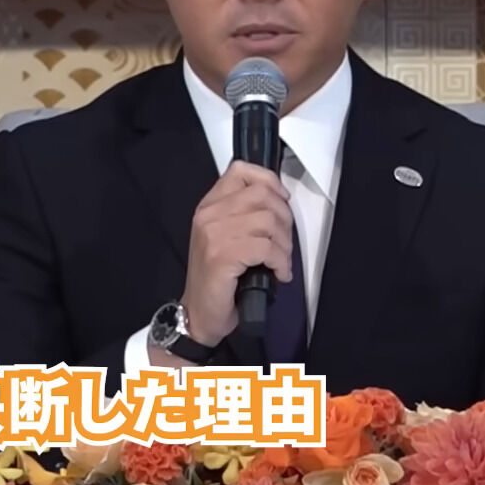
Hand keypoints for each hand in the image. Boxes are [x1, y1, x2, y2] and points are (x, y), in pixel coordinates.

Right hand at [180, 160, 294, 346]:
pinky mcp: (223, 256)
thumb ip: (243, 214)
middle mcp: (209, 215)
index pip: (241, 171)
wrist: (198, 313)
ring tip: (281, 260)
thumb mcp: (226, 237)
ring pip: (268, 221)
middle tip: (284, 241)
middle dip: (284, 218)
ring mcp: (214, 234)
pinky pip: (267, 248)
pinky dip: (281, 261)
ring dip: (285, 244)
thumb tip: (279, 200)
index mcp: (209, 206)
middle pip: (262, 195)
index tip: (282, 200)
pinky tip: (279, 273)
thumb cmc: (217, 278)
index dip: (269, 181)